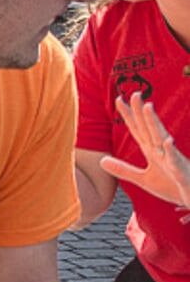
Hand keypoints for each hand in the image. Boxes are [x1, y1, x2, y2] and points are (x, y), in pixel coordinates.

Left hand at [101, 93, 189, 209]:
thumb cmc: (173, 187)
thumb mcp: (144, 179)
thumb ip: (123, 170)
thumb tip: (101, 161)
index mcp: (153, 152)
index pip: (138, 130)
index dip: (128, 116)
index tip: (118, 99)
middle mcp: (162, 152)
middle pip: (149, 129)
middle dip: (141, 112)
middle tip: (134, 93)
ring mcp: (172, 161)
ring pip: (162, 139)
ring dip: (155, 124)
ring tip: (147, 107)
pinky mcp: (181, 173)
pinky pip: (176, 162)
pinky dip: (171, 152)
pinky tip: (167, 142)